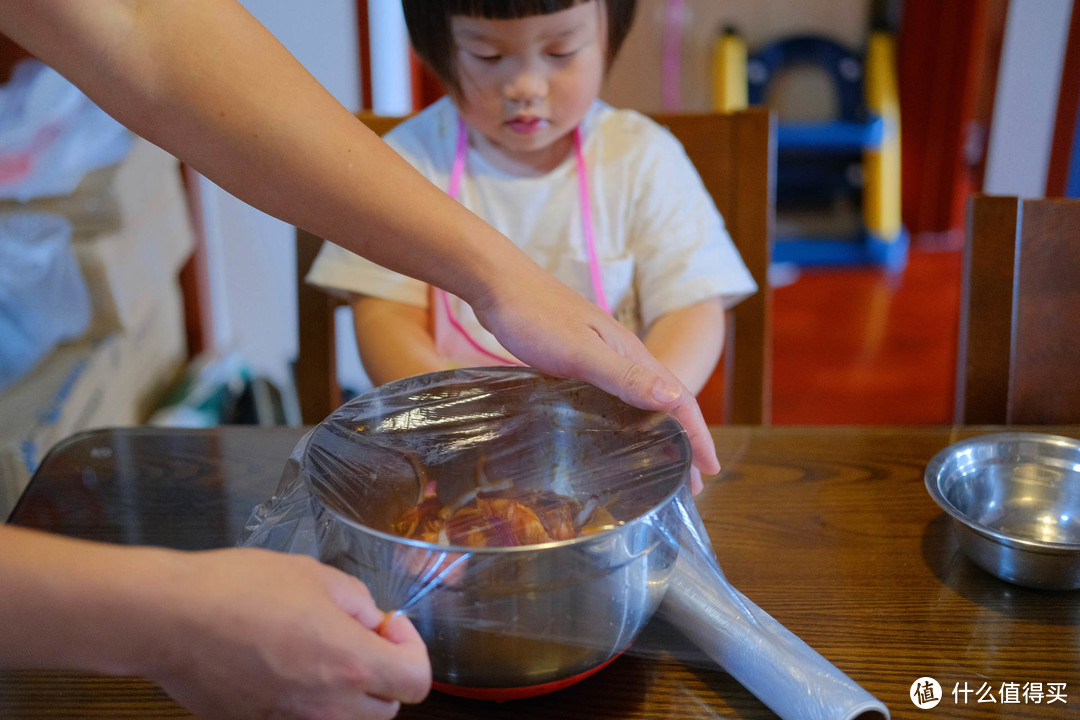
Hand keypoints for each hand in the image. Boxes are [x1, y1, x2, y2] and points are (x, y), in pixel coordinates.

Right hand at [149, 549, 429, 719]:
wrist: (169, 619)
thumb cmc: (240, 589)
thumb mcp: (314, 574)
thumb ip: (356, 600)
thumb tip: (370, 619)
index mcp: (350, 663)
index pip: (417, 682)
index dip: (412, 649)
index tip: (389, 624)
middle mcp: (326, 705)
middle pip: (386, 708)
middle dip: (383, 672)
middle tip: (358, 635)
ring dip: (348, 692)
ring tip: (321, 650)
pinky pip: (300, 719)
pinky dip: (306, 700)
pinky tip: (282, 663)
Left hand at [472, 273, 719, 490]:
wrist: (498, 284)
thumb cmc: (536, 316)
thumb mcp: (581, 351)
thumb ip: (625, 375)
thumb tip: (675, 398)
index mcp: (631, 354)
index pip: (679, 399)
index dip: (698, 436)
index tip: (710, 471)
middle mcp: (622, 357)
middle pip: (664, 403)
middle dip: (683, 443)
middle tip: (689, 486)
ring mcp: (599, 358)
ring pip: (639, 402)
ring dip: (656, 434)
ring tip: (659, 468)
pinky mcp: (576, 362)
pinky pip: (612, 398)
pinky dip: (624, 423)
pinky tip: (611, 438)